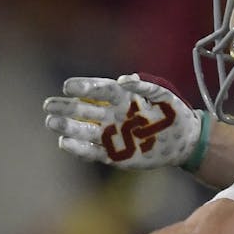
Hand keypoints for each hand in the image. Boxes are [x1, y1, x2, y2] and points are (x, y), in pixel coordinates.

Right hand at [44, 74, 205, 168]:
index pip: (100, 90)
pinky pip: (94, 152)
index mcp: (123, 98)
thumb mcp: (165, 96)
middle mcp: (113, 115)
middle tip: (49, 105)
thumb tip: (125, 78)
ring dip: (68, 127)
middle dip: (67, 107)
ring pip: (85, 130)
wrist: (184, 140)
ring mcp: (113, 135)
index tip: (68, 86)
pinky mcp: (116, 155)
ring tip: (51, 122)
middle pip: (86, 110)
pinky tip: (64, 143)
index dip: (84, 87)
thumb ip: (147, 86)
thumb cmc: (173, 113)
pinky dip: (79, 149)